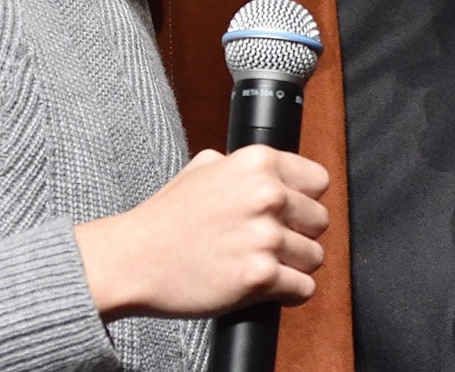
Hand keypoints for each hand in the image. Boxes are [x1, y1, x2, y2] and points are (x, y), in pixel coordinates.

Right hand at [74, 144, 328, 319]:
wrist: (134, 258)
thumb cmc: (166, 216)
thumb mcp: (204, 166)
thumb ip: (244, 166)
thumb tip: (275, 172)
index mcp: (258, 162)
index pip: (319, 181)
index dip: (304, 198)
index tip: (290, 211)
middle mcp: (267, 194)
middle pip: (320, 220)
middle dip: (299, 233)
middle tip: (269, 241)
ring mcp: (265, 236)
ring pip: (314, 257)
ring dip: (293, 265)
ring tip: (261, 263)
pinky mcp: (260, 276)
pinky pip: (303, 289)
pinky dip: (288, 292)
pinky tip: (263, 284)